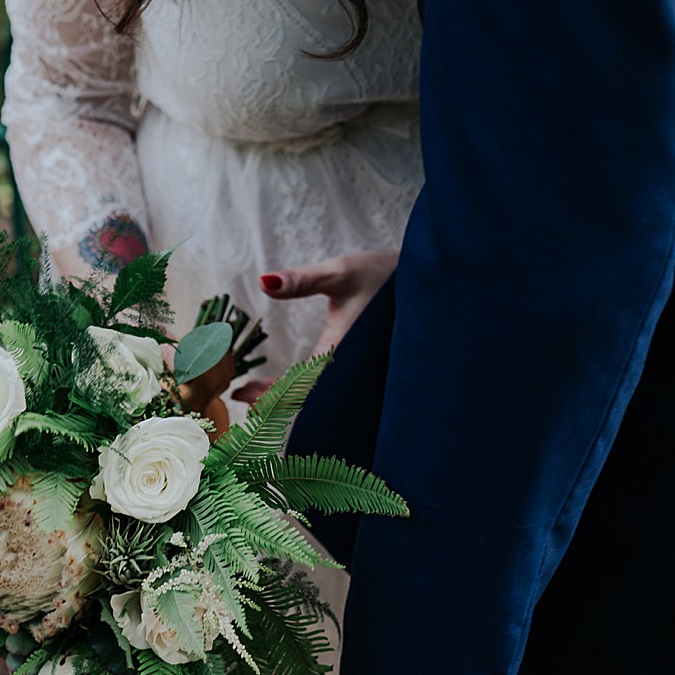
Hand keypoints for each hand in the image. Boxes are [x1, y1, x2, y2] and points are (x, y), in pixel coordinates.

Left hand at [230, 251, 399, 405]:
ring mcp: (360, 373)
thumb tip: (263, 282)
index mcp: (343, 354)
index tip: (241, 395)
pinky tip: (292, 382)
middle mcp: (352, 371)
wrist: (433, 281)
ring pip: (320, 397)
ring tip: (256, 394)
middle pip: (307, 400)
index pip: (299, 389)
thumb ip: (302, 280)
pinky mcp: (367, 369)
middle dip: (273, 402)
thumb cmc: (387, 274)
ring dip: (288, 396)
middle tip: (242, 398)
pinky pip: (333, 388)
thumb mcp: (342, 272)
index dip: (269, 397)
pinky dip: (307, 388)